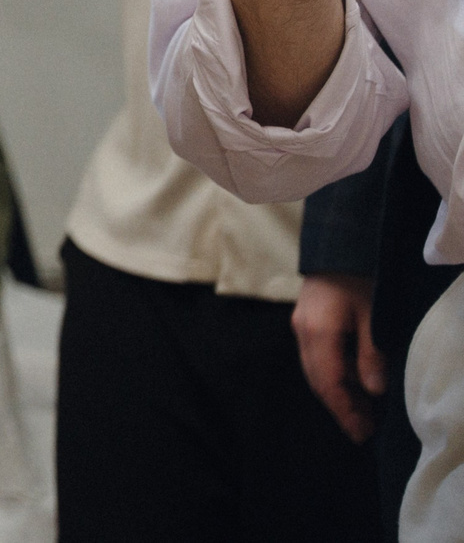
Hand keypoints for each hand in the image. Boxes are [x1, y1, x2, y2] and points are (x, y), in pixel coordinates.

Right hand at [293, 272, 382, 442]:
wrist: (337, 243)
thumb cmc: (359, 278)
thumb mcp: (373, 314)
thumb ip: (370, 353)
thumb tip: (374, 390)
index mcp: (317, 334)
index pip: (328, 383)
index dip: (345, 410)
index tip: (361, 433)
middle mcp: (302, 333)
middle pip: (317, 380)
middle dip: (340, 407)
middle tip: (363, 431)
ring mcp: (301, 325)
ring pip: (315, 370)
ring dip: (337, 393)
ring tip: (362, 410)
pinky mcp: (305, 320)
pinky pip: (316, 357)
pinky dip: (333, 375)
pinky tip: (352, 381)